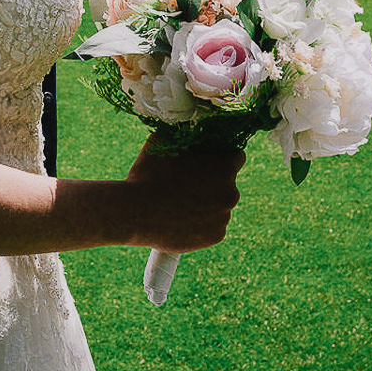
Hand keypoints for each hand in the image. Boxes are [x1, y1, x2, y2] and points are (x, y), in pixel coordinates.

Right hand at [123, 140, 243, 253]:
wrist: (134, 213)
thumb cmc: (148, 174)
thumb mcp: (163, 143)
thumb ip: (183, 138)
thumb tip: (185, 133)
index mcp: (224, 167)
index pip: (237, 156)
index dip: (221, 156)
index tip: (208, 160)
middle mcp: (230, 192)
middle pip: (227, 183)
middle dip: (212, 182)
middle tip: (186, 183)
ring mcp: (223, 217)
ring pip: (219, 206)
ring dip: (206, 203)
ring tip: (178, 203)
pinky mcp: (215, 237)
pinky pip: (212, 226)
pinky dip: (201, 223)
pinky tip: (181, 219)